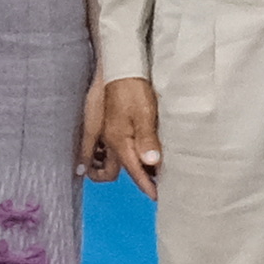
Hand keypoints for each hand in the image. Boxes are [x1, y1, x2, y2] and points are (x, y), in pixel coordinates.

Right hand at [80, 79, 161, 194]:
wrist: (119, 68)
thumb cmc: (133, 89)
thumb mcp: (144, 114)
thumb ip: (147, 139)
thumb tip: (152, 163)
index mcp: (120, 141)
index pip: (135, 170)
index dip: (147, 185)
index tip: (158, 196)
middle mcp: (110, 140)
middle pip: (120, 169)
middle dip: (135, 178)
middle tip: (155, 180)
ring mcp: (106, 132)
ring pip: (114, 158)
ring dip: (128, 166)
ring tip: (148, 167)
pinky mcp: (106, 123)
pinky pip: (109, 146)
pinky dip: (120, 153)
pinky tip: (134, 148)